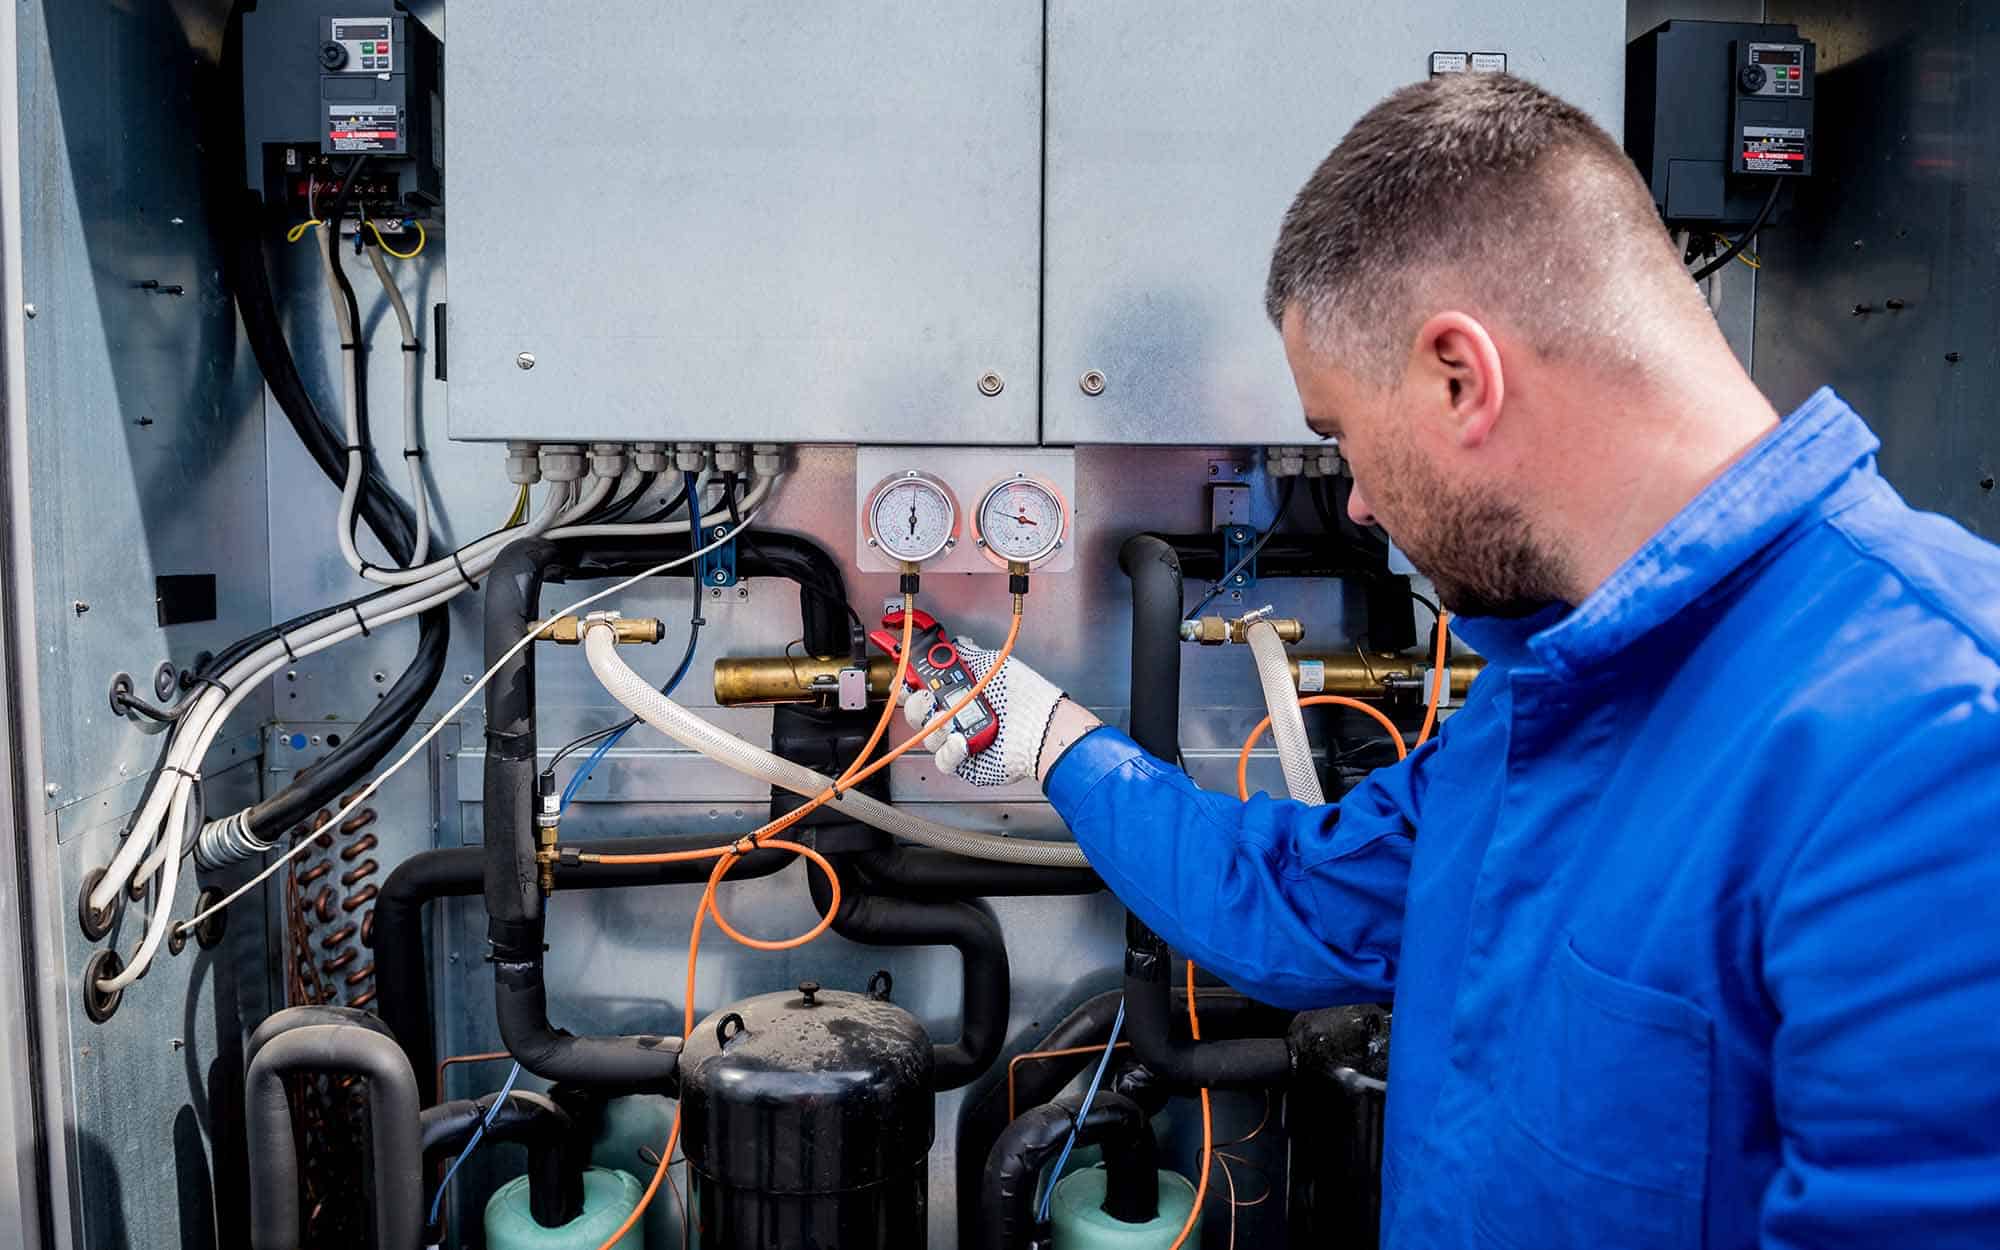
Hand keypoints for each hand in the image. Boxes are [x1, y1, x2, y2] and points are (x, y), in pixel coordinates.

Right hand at [902, 637, 1066, 785]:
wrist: (1040, 729)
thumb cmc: (1025, 696)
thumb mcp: (992, 664)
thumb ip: (967, 653)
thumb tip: (954, 643)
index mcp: (959, 689)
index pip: (922, 684)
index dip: (909, 681)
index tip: (906, 677)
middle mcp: (955, 713)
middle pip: (916, 710)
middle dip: (917, 702)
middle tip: (929, 698)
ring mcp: (956, 738)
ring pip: (926, 734)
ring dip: (938, 725)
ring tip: (956, 719)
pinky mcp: (961, 761)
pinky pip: (942, 758)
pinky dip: (950, 749)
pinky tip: (964, 741)